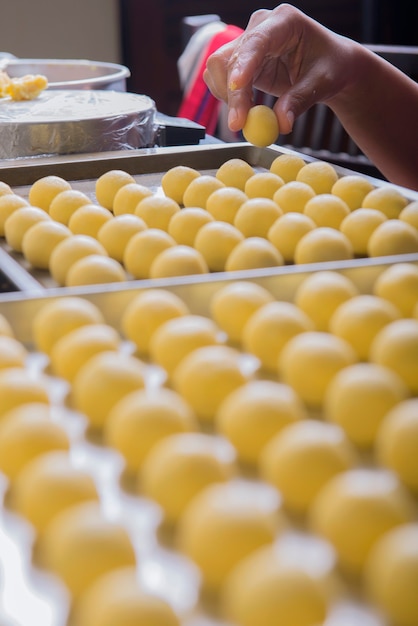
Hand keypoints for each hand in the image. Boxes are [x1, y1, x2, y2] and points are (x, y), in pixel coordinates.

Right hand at [203, 4, 354, 134]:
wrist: (328, 66)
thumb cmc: (330, 66)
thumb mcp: (321, 83)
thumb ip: (299, 101)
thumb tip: (281, 124)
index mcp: (284, 22)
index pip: (256, 42)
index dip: (243, 65)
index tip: (237, 88)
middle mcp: (260, 27)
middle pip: (227, 57)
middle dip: (231, 92)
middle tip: (239, 123)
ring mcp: (247, 43)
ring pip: (218, 69)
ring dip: (227, 96)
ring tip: (248, 117)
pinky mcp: (242, 61)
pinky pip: (222, 79)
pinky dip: (229, 98)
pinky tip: (245, 109)